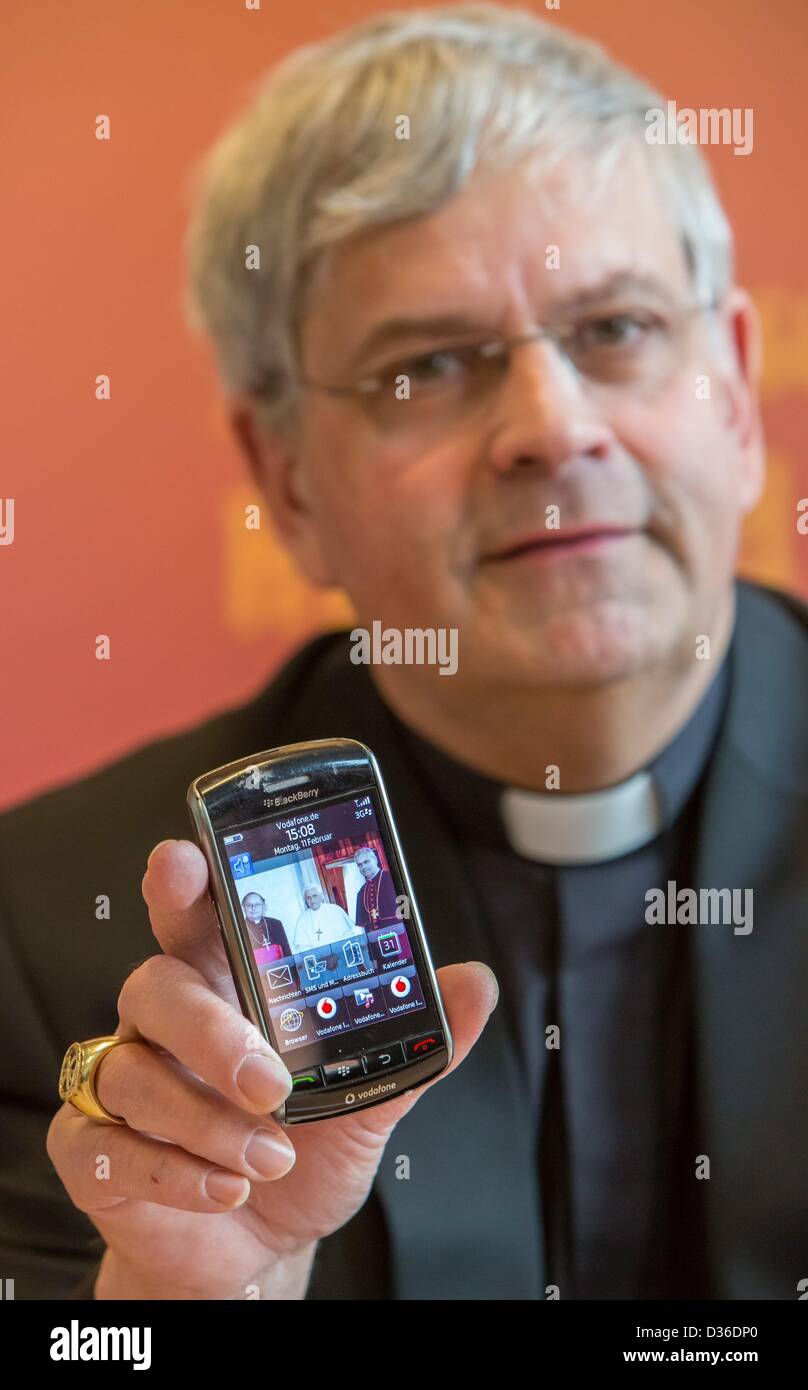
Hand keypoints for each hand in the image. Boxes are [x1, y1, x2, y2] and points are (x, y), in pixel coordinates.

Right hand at [47, 840, 498, 1299]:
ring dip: (207, 1122)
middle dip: (210, 1031)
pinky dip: (171, 1172)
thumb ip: (413, 1042)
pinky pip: (104, 1147)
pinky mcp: (93, 1151)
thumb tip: (476, 984)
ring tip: (270, 1158)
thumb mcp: (365, 1099)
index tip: (183, 862)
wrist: (262, 1251)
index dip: (179, 882)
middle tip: (268, 1082)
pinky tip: (225, 1188)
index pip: (190, 914)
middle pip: (154, 986)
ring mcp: (122, 1086)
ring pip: (133, 1073)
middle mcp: (163, 1026)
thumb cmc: (300, 1157)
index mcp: (222, 987)